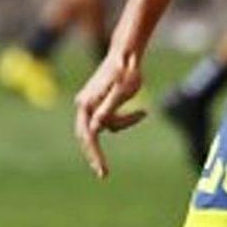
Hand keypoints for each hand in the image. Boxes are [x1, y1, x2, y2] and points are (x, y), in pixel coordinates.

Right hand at [74, 53, 146, 177]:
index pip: (90, 137)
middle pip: (89, 136)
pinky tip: (142, 111)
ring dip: (123, 123)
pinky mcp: (96, 101)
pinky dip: (123, 118)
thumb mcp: (122, 93)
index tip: (103, 171)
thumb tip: (95, 129)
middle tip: (104, 173)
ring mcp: (88, 102)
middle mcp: (83, 104)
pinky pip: (108, 117)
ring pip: (104, 125)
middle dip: (97, 153)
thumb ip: (108, 111)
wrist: (126, 54)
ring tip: (143, 111)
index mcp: (87, 104)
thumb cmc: (127, 72)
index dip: (95, 156)